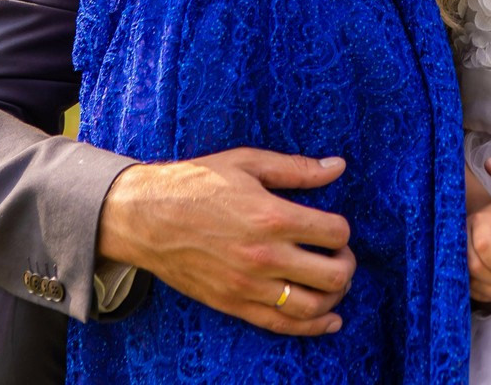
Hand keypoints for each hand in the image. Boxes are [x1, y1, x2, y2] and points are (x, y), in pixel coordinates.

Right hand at [98, 148, 354, 335]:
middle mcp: (264, 256)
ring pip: (312, 307)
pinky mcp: (233, 304)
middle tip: (339, 254)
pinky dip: (313, 327)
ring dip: (334, 297)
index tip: (333, 226)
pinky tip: (330, 320)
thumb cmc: (195, 183)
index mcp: (271, 216)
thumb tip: (338, 166)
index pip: (334, 233)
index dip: (342, 230)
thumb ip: (296, 168)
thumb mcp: (247, 163)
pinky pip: (282, 325)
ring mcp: (249, 285)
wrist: (145, 217)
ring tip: (333, 281)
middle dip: (346, 264)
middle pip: (332, 275)